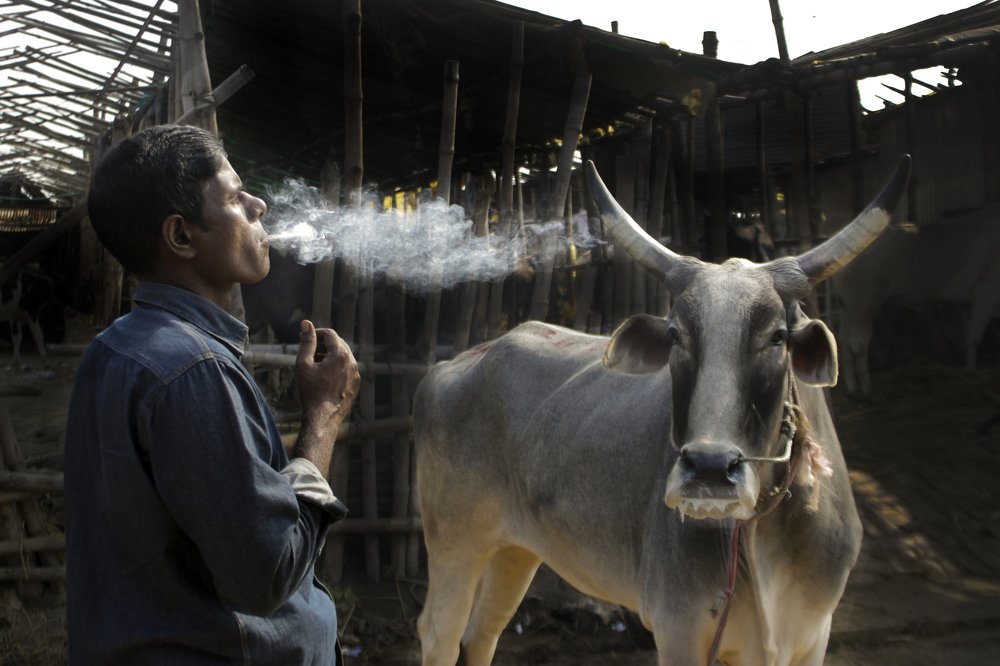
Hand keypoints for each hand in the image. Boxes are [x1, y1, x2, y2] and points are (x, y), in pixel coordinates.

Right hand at [292, 320, 359, 474]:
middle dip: (323, 344)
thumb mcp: (303, 364)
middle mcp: (352, 362)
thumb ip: (307, 342)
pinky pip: (347, 369)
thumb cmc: (311, 391)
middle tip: (308, 350)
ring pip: (343, 357)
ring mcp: (356, 374)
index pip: (330, 334)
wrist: (323, 418)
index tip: (305, 338)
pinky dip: (336, 367)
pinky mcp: (355, 384)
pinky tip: (323, 376)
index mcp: (341, 355)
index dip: (316, 333)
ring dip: (329, 355)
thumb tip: (306, 323)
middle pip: (338, 344)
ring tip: (314, 363)